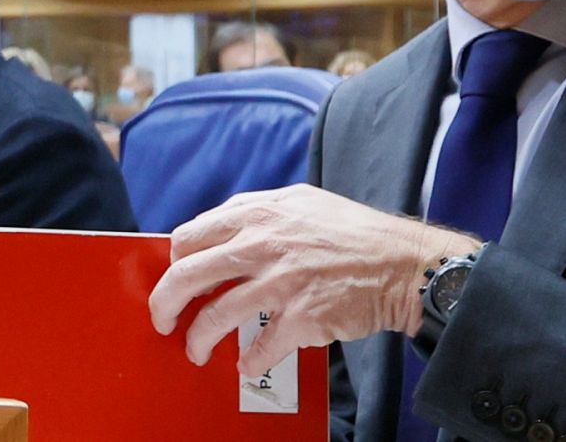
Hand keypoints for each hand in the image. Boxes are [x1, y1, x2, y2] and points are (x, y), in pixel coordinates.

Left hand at [147, 183, 475, 375]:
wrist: (402, 263)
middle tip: (163, 320)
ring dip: (197, 340)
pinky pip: (259, 348)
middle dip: (165, 304)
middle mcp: (264, 243)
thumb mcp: (301, 202)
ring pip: (214, 317)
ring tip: (196, 350)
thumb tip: (219, 236)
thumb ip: (258, 214)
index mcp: (260, 213)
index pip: (190, 236)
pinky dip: (248, 361)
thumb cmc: (353, 232)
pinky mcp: (301, 317)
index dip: (175, 261)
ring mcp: (281, 282)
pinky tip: (247, 363)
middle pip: (188, 276)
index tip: (176, 277)